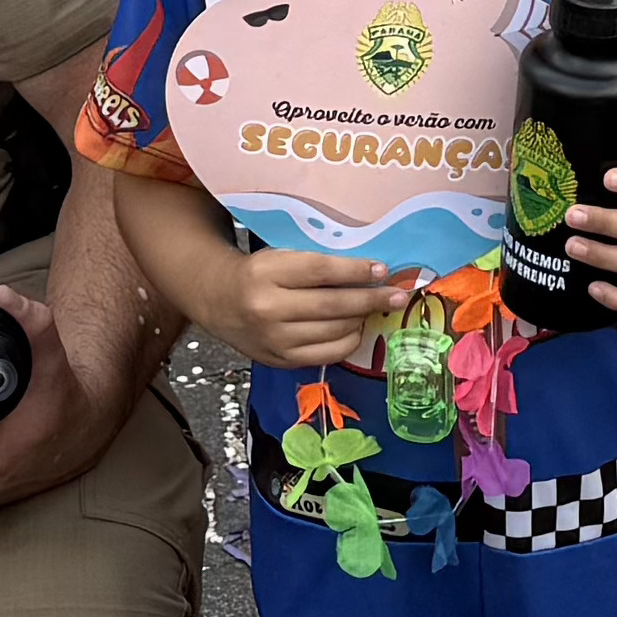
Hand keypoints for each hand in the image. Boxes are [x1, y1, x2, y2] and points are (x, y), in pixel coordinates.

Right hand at [228, 247, 408, 369]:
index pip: (321, 271)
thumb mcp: (279, 256)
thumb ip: (316, 262)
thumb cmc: (258, 272)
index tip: (382, 269)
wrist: (219, 300)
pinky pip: (327, 354)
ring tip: (376, 308)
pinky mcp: (280, 360)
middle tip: (397, 294)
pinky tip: (356, 328)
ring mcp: (274, 339)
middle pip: (332, 305)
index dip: (355, 271)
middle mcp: (268, 308)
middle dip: (371, 299)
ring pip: (333, 331)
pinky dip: (348, 341)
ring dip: (362, 319)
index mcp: (267, 272)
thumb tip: (369, 270)